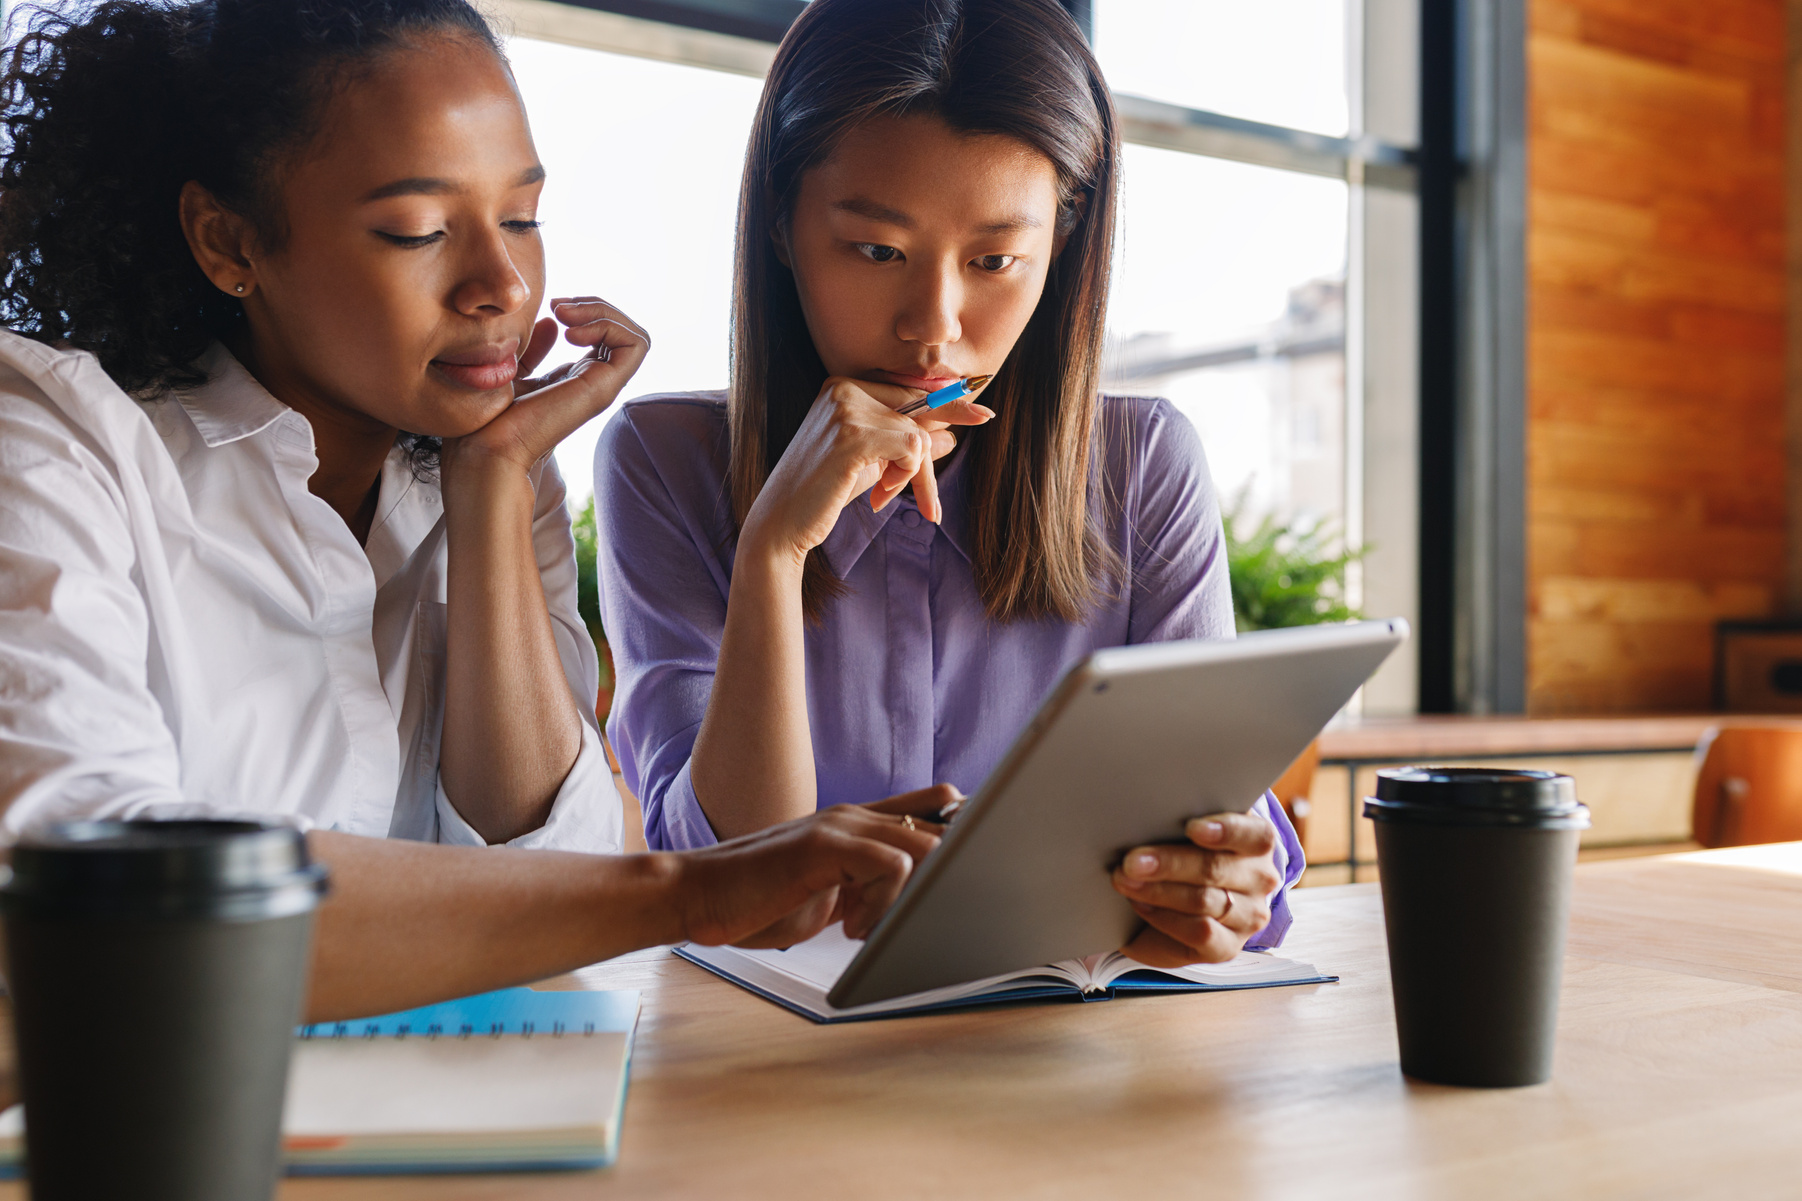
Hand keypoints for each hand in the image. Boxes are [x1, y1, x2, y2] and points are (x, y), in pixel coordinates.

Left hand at [444, 296, 649, 473]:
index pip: (606, 337)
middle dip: (596, 307)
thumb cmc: (491, 417)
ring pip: (635, 337)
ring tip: (564, 315)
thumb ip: (534, 348)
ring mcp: (602, 387)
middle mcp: (596, 383)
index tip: (553, 308)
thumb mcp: (514, 369)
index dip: (587, 312)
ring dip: (603, 313)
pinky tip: (570, 332)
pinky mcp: (603, 390)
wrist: (487, 446)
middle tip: (559, 307)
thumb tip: (552, 322)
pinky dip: (608, 326)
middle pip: (625, 333)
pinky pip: (635, 345)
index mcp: (578, 380)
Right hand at [671, 785, 954, 948]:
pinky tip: (849, 927)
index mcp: (858, 823)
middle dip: (954, 872)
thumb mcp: (829, 895)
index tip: (975, 874)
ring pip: (924, 844)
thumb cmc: (758, 900)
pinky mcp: (823, 846)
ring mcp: (839, 826)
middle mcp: (855, 815)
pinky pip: (891, 864)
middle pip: (943, 823)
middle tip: (931, 915)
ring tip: (874, 926)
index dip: (964, 832)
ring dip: (917, 893)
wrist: (698, 896)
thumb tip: (914, 906)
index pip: (934, 805)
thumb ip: (868, 888)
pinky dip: (884, 903)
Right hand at [740, 377, 991, 566]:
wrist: (781, 525)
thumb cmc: (823, 495)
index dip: (948, 405)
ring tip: (884, 497)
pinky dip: (906, 478)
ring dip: (913, 476)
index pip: (910, 393)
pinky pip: (912, 448)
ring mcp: (847, 408)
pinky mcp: (853, 434)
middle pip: (918, 414)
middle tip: (929, 504)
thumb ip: (905, 445)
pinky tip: (878, 496)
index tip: (983, 414)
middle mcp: (844, 388)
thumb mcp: (872, 466)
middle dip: (928, 460)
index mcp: (843, 387)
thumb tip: (950, 436)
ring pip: (919, 436)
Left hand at [1111, 811, 1281, 965]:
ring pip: (1204, 901)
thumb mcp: (1186, 833)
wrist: (1181, 904)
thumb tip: (1144, 813)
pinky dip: (1164, 917)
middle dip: (1169, 864)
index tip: (1192, 827)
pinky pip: (1199, 932)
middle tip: (1131, 861)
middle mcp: (1260, 879)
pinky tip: (1140, 904)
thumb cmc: (1184, 854)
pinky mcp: (1229, 946)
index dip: (1226, 829)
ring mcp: (1248, 916)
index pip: (1255, 834)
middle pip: (1216, 868)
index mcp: (1257, 841)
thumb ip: (1179, 822)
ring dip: (1158, 891)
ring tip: (1125, 881)